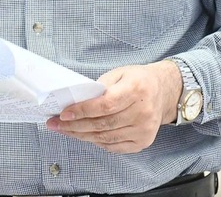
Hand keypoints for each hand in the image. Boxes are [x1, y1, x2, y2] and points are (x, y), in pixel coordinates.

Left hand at [46, 60, 182, 153]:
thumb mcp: (119, 74)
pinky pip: (114, 146)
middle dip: (75, 126)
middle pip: (103, 124)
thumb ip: (99, 88)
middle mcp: (143, 112)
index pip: (105, 105)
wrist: (164, 91)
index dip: (82, 111)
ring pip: (106, 138)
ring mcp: (144, 130)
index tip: (63, 113)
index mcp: (136, 89)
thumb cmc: (137, 80)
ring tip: (65, 131)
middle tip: (55, 124)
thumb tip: (76, 103)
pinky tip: (84, 136)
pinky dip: (97, 142)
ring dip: (82, 135)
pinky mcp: (143, 141)